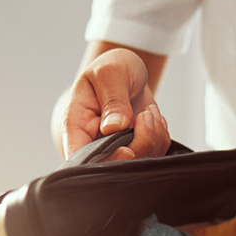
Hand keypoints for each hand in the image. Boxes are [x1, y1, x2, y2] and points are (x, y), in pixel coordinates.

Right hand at [56, 47, 170, 160]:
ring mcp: (114, 149)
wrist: (127, 71)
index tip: (127, 149)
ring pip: (137, 163)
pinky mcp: (134, 150)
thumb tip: (114, 127)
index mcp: (76, 126)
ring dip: (153, 138)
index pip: (81, 160)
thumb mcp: (110, 73)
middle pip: (114, 167)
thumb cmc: (112, 68)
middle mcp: (92, 143)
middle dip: (139, 145)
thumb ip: (113, 100)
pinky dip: (160, 138)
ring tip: (148, 112)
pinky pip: (152, 155)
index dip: (106, 162)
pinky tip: (152, 119)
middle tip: (144, 116)